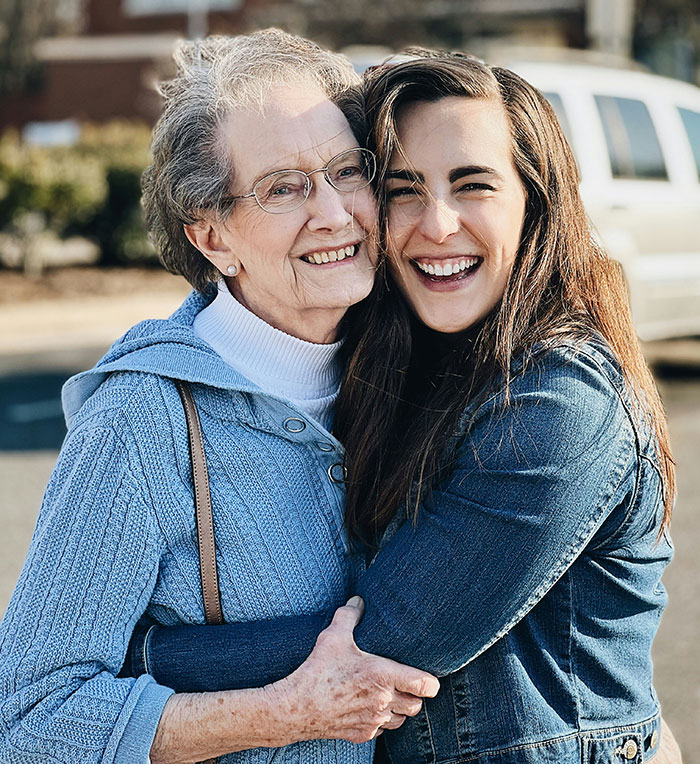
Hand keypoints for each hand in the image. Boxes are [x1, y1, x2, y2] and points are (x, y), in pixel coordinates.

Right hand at [266, 597, 439, 744]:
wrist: (296, 708)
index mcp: (382, 675)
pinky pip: (382, 729)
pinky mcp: (362, 735)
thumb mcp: (333, 636)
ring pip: (401, 719)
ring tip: (388, 693)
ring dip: (399, 709)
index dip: (431, 682)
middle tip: (404, 682)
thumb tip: (358, 600)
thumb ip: (349, 615)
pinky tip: (368, 706)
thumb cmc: (317, 671)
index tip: (427, 677)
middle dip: (414, 695)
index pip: (425, 685)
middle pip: (416, 705)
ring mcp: (373, 721)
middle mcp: (383, 702)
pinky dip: (381, 720)